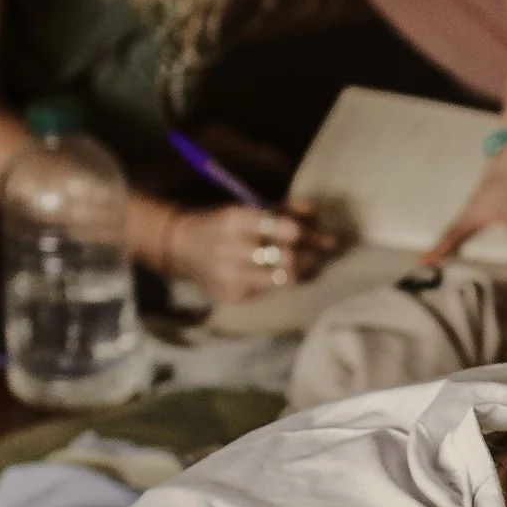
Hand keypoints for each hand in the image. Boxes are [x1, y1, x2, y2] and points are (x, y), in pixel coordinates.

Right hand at [157, 198, 341, 304]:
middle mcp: (231, 248)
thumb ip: (284, 210)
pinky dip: (285, 283)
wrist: (180, 246)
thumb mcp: (248, 209)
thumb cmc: (223, 224)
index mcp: (236, 219)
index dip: (310, 234)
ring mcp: (229, 276)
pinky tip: (290, 276)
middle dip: (313, 255)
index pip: (286, 230)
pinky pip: (271, 292)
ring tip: (315, 265)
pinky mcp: (231, 296)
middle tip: (326, 251)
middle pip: (289, 258)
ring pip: (284, 280)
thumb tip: (317, 214)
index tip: (322, 234)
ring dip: (306, 272)